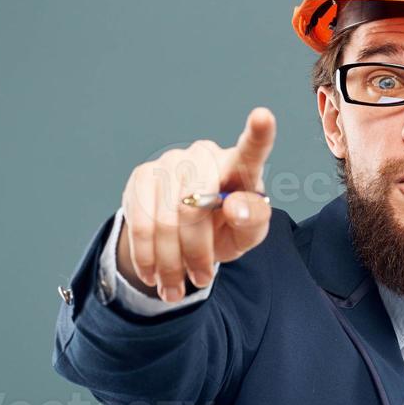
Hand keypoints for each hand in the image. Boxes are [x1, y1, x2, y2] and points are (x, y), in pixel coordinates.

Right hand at [117, 107, 275, 301]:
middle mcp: (205, 156)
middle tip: (202, 280)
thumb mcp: (248, 233)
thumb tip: (235, 206)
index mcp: (240, 166)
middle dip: (197, 251)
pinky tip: (154, 273)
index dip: (258, 134)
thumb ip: (252, 220)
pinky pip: (139, 222)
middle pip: (195, 205)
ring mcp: (170, 161)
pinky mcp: (142, 175)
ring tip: (175, 287)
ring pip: (164, 220)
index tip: (263, 116)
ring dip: (169, 262)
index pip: (251, 149)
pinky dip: (147, 256)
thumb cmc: (227, 228)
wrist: (185, 234)